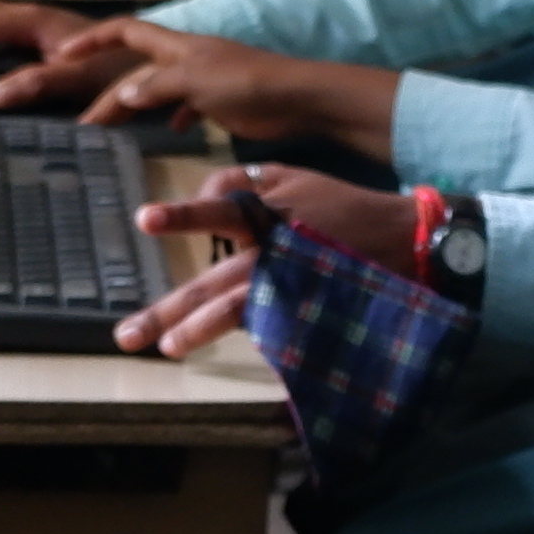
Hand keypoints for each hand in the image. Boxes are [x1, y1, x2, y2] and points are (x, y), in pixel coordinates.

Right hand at [75, 27, 401, 155]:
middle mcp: (186, 59)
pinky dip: (175, 116)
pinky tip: (171, 131)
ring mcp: (204, 80)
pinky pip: (187, 106)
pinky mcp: (221, 101)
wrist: (298, 98)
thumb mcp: (195, 81)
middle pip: (137, 73)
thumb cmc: (247, 82)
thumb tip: (123, 94)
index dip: (95, 39)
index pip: (126, 32)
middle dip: (111, 95)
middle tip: (86, 127)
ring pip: (159, 91)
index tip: (65, 54)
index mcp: (176, 47)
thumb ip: (157, 87)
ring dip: (136, 108)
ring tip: (114, 133)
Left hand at [113, 164, 423, 355]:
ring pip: (237, 310)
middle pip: (214, 280)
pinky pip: (269, 329)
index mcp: (270, 213)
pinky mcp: (307, 309)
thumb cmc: (342, 206)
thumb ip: (244, 182)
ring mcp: (291, 283)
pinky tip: (224, 357)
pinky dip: (248, 343)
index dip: (183, 215)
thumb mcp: (294, 176)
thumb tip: (203, 195)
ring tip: (168, 348)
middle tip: (127, 335)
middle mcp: (275, 249)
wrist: (407, 239)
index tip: (144, 220)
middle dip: (168, 308)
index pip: (220, 210)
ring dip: (199, 330)